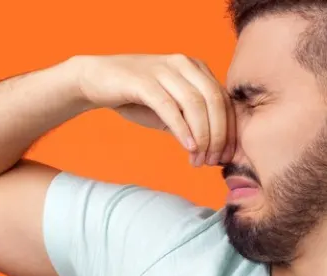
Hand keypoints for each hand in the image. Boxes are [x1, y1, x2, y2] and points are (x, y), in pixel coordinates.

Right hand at [71, 54, 235, 166]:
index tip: (229, 156)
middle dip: (219, 135)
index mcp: (196, 68)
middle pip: (214, 101)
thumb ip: (193, 123)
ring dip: (202, 136)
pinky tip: (188, 147)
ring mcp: (164, 69)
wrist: (96, 80)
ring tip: (199, 159)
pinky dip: (182, 129)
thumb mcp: (171, 112)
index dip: (230, 130)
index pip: (223, 100)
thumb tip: (216, 151)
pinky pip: (170, 106)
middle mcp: (184, 64)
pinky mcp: (143, 80)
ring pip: (195, 104)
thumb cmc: (137, 98)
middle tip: (213, 161)